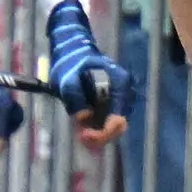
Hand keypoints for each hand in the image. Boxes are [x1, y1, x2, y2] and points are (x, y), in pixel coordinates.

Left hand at [42, 0, 132, 144]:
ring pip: (113, 127)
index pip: (119, 117)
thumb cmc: (71, 63)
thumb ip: (74, 96)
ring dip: (98, 134)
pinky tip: (83, 130)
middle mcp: (124, 93)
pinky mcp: (111, 106)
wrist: (71, 54)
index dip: (104, 131)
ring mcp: (118, 100)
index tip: (85, 135)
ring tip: (80, 133)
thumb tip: (83, 117)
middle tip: (81, 137)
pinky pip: (107, 124)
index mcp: (119, 83)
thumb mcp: (67, 78)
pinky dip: (96, 129)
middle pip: (119, 126)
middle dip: (100, 135)